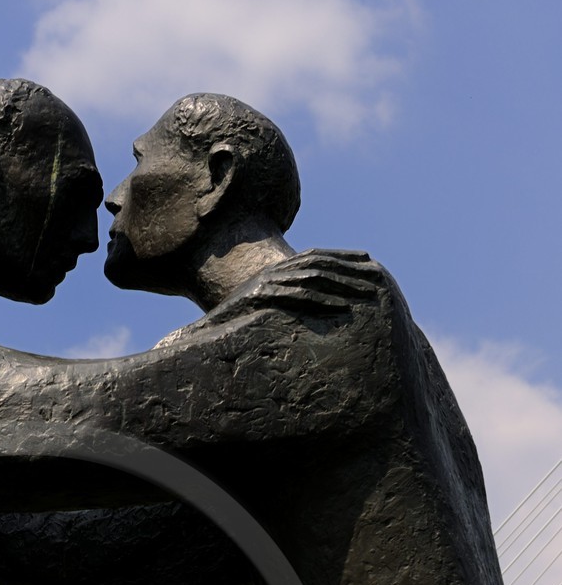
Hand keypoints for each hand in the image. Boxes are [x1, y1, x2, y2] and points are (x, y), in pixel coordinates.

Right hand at [212, 249, 384, 323]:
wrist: (205, 329)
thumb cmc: (235, 321)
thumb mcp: (264, 305)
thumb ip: (285, 297)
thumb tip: (308, 300)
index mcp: (278, 268)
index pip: (317, 256)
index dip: (344, 255)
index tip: (370, 261)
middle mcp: (274, 270)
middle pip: (321, 264)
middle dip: (351, 270)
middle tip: (379, 279)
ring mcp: (267, 282)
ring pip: (313, 277)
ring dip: (343, 285)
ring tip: (367, 294)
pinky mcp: (261, 296)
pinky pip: (297, 296)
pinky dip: (321, 300)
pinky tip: (341, 307)